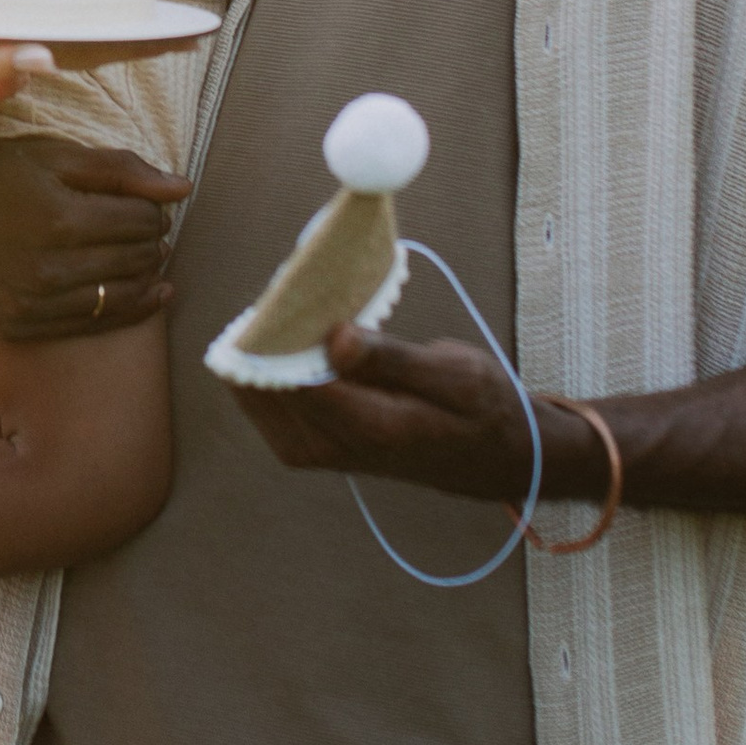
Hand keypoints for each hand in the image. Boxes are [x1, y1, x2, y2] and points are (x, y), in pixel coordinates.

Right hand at [0, 135, 189, 340]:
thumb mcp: (53, 154)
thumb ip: (122, 168)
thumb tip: (185, 188)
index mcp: (59, 218)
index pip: (144, 219)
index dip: (154, 208)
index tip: (146, 202)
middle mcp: (48, 269)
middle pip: (138, 258)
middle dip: (152, 240)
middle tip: (145, 226)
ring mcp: (32, 304)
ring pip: (122, 295)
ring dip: (145, 274)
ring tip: (147, 256)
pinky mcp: (20, 326)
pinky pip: (92, 324)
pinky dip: (125, 309)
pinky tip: (148, 294)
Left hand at [242, 323, 606, 503]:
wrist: (491, 457)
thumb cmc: (479, 408)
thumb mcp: (455, 375)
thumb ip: (392, 359)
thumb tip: (335, 338)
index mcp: (369, 426)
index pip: (289, 377)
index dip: (274, 330)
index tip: (285, 287)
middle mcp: (333, 446)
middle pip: (261, 384)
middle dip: (265, 335)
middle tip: (289, 290)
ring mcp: (317, 451)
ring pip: (254, 395)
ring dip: (262, 350)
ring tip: (289, 308)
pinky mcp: (311, 447)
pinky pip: (265, 404)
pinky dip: (266, 368)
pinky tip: (288, 338)